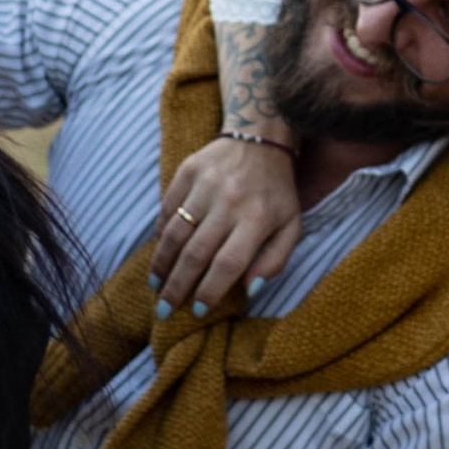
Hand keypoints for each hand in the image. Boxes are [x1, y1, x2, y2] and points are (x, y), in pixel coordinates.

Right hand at [148, 135, 302, 319]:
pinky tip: (160, 252)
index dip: (210, 292)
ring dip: (162, 264)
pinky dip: (161, 233)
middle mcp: (229, 202)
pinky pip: (168, 208)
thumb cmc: (277, 192)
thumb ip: (275, 260)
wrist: (261, 137)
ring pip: (175, 233)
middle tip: (164, 310)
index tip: (197, 311)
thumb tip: (250, 290)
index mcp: (257, 220)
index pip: (227, 264)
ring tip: (156, 285)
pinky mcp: (188, 170)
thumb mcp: (292, 226)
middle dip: (177, 287)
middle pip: (196, 254)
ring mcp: (205, 185)